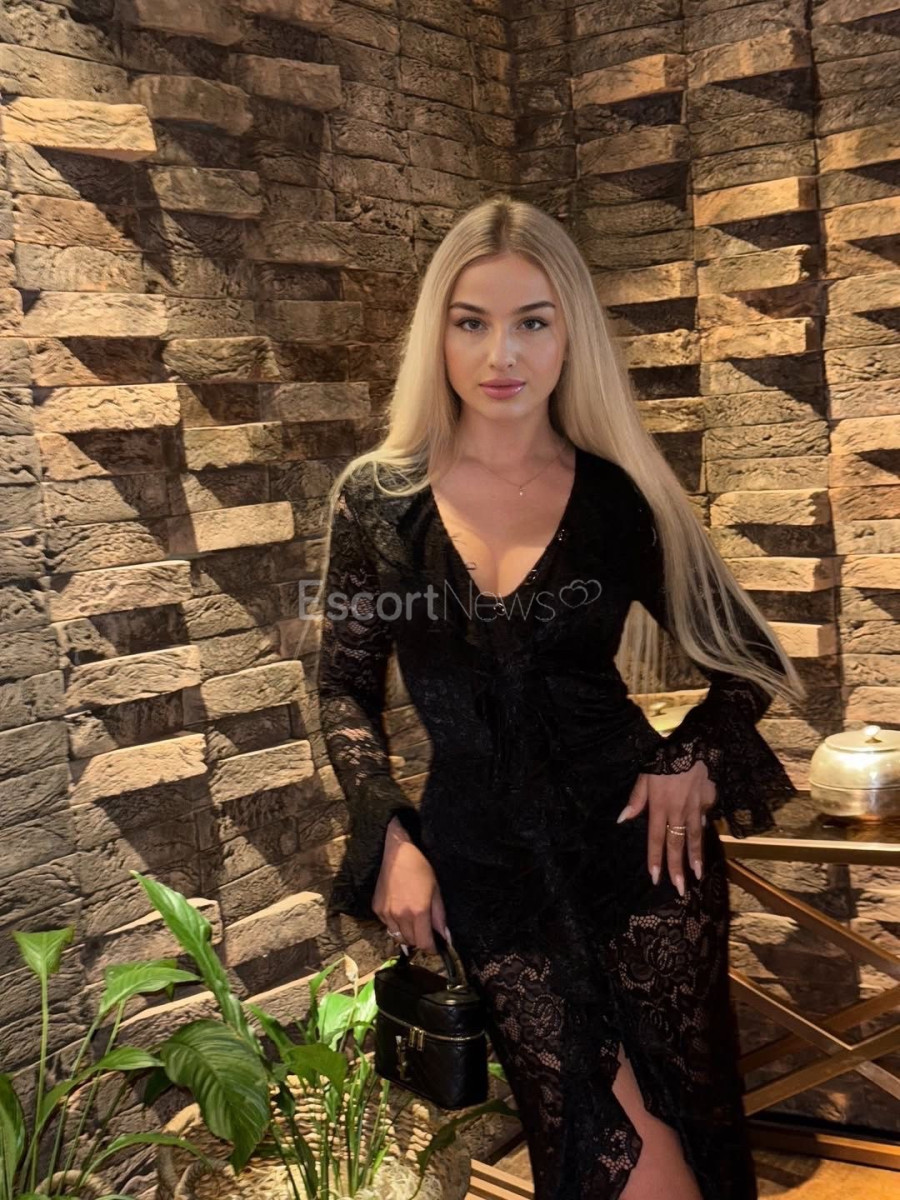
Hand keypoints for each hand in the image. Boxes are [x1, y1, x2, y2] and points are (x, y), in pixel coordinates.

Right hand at [372, 816, 449, 953]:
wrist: (397, 854)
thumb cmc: (420, 869)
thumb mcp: (436, 891)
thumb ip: (440, 917)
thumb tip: (446, 937)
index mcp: (418, 912)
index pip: (424, 944)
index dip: (432, 949)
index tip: (436, 947)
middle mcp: (401, 916)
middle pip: (411, 942)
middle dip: (420, 940)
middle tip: (426, 931)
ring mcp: (387, 914)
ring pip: (398, 937)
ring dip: (407, 935)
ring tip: (413, 922)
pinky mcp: (377, 909)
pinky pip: (388, 926)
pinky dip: (396, 925)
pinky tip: (400, 912)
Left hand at [618, 761, 716, 895]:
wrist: (693, 745)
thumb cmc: (663, 761)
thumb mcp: (644, 777)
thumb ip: (636, 800)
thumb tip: (623, 819)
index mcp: (660, 807)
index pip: (656, 839)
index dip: (656, 859)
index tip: (656, 878)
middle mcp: (678, 812)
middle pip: (677, 844)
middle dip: (678, 868)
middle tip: (681, 888)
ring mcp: (695, 808)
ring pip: (695, 837)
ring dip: (696, 857)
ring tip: (698, 874)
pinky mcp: (708, 801)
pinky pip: (704, 818)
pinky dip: (703, 830)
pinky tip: (702, 838)